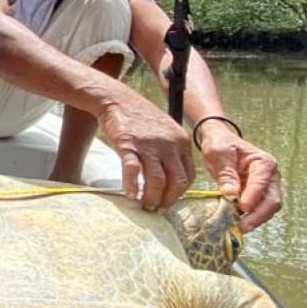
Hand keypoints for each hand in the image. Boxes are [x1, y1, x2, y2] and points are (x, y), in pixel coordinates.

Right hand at [97, 89, 195, 211]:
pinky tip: (129, 194)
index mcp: (181, 142)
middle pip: (176, 181)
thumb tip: (173, 179)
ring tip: (144, 205)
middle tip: (157, 208)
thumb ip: (173, 151)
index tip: (169, 200)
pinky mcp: (128, 145)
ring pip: (157, 180)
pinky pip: (133, 171)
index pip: (188, 176)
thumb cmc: (141, 117)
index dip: (179, 193)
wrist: (118, 99)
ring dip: (151, 198)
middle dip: (167, 200)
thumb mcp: (167, 130)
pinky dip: (131, 186)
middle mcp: (169, 144)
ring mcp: (149, 144)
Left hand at [197, 123, 281, 231]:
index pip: (262, 183)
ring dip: (253, 220)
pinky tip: (235, 224)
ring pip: (267, 209)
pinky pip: (257, 211)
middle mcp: (271, 177)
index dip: (253, 197)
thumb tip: (231, 195)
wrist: (220, 142)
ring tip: (236, 228)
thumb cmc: (221, 145)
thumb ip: (226, 174)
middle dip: (257, 216)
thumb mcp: (219, 154)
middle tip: (240, 227)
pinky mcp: (258, 197)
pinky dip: (248, 219)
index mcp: (264, 163)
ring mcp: (266, 188)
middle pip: (272, 201)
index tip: (241, 208)